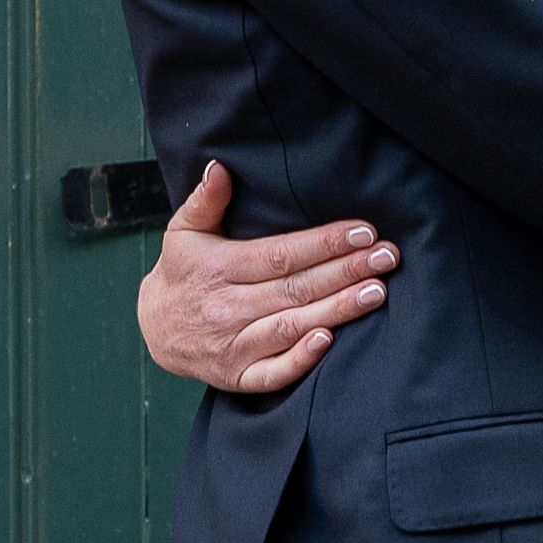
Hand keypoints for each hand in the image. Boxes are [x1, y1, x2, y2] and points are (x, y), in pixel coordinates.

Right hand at [136, 163, 397, 393]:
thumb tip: (220, 166)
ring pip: (292, 326)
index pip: (280, 254)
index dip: (323, 243)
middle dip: (346, 271)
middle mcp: (227, 307)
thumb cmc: (183, 272)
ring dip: (337, 310)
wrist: (155, 329)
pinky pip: (273, 373)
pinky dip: (301, 360)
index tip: (363, 231)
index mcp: (220, 268)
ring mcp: (233, 345)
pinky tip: (331, 340)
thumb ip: (205, 200)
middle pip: (295, 288)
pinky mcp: (238, 376)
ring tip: (377, 292)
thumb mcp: (184, 231)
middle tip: (387, 257)